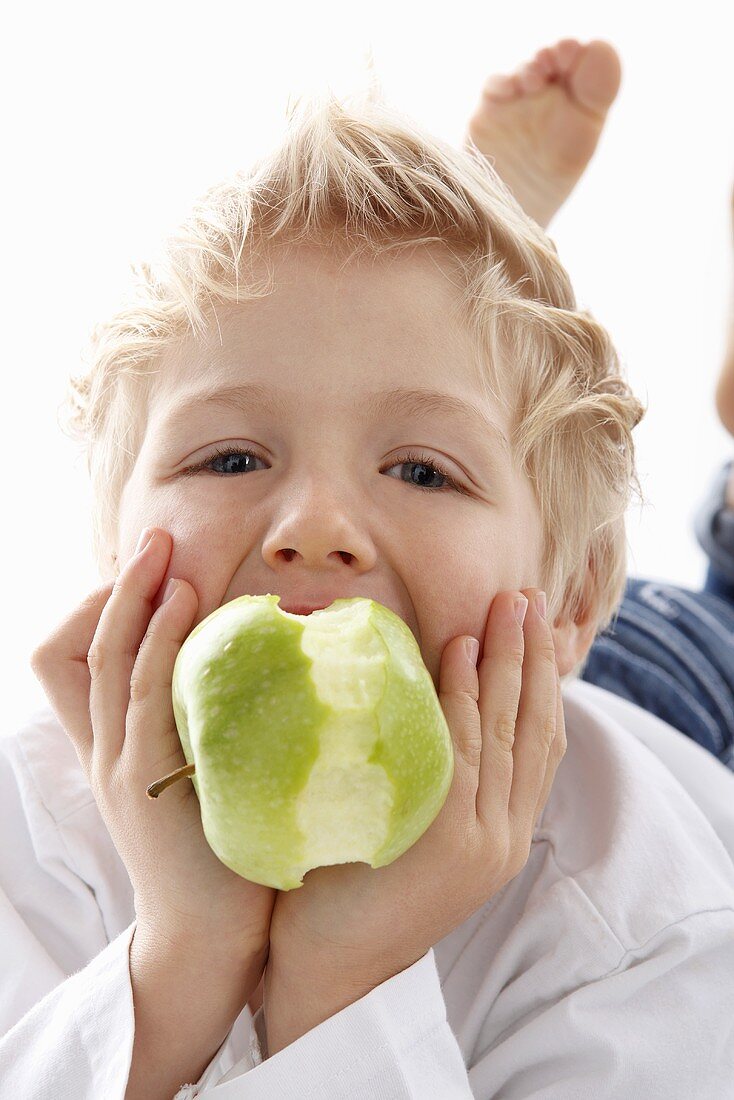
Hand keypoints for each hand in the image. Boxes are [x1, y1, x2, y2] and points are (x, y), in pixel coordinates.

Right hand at [30, 527, 276, 969]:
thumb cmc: (220, 859)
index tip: (155, 580)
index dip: (112, 613)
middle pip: (90, 647)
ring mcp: (121, 763)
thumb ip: (210, 737)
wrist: (205, 939)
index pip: (86, 662)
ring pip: (111, 660)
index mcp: (117, 748)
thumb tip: (256, 682)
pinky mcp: (145, 780)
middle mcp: (108, 749)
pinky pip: (145, 694)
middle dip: (122, 588)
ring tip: (161, 550)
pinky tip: (183, 605)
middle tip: (154, 539)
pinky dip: (158, 642)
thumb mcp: (204, 785)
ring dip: (135, 598)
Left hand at [265, 588, 564, 999]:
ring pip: (504, 729)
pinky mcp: (446, 836)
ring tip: (507, 607)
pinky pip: (460, 746)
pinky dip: (462, 694)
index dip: (546, 682)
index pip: (539, 743)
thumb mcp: (418, 835)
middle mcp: (503, 834)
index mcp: (503, 834)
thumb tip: (427, 705)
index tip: (543, 630)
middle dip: (537, 658)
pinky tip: (461, 651)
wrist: (332, 968)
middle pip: (532, 727)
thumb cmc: (359, 891)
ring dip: (509, 661)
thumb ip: (436, 782)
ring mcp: (480, 837)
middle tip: (532, 598)